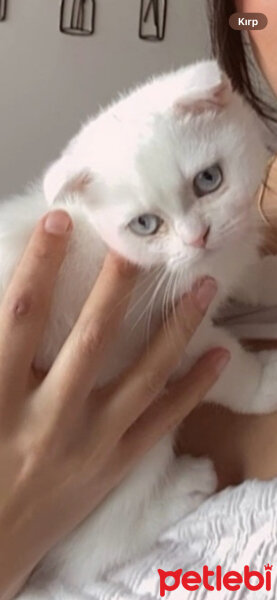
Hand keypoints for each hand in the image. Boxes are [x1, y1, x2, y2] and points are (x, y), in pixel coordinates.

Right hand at [0, 210, 229, 599]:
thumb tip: (14, 304)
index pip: (20, 316)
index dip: (39, 264)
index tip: (61, 223)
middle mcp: (48, 417)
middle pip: (90, 338)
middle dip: (116, 286)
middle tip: (142, 243)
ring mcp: (88, 443)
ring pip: (141, 377)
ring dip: (174, 329)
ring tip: (202, 288)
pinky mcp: (114, 465)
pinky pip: (161, 422)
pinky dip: (192, 388)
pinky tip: (216, 355)